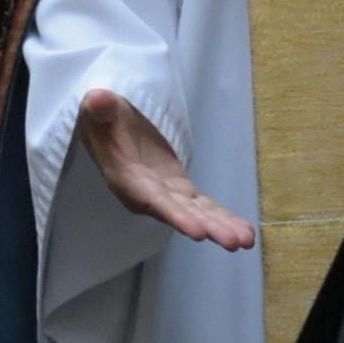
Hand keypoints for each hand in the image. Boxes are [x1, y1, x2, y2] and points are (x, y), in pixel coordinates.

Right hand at [80, 91, 255, 246]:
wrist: (107, 128)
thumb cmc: (102, 118)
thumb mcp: (98, 109)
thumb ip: (100, 108)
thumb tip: (98, 100)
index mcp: (126, 177)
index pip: (152, 200)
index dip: (175, 216)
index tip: (198, 232)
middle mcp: (146, 194)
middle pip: (179, 213)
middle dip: (207, 227)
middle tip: (233, 242)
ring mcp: (166, 194)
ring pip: (196, 213)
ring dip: (220, 227)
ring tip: (246, 240)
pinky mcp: (179, 190)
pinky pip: (203, 206)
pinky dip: (223, 217)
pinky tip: (244, 231)